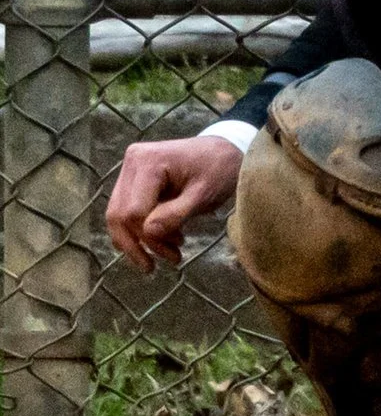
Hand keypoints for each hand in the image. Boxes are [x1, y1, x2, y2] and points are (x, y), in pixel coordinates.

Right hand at [106, 134, 243, 272]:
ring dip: (136, 241)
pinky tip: (158, 242)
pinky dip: (137, 230)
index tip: (173, 254)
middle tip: (158, 265)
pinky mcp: (132, 179)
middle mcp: (133, 162)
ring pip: (117, 216)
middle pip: (119, 215)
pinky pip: (125, 210)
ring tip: (164, 255)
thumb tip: (148, 234)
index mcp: (148, 161)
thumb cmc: (220, 168)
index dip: (149, 238)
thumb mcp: (204, 194)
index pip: (134, 211)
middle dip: (138, 245)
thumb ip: (176, 214)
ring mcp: (130, 170)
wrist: (227, 149)